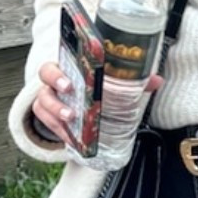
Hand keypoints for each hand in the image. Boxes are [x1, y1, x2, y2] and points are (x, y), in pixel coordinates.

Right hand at [29, 64, 161, 146]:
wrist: (82, 104)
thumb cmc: (96, 87)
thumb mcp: (112, 83)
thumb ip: (133, 81)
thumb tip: (156, 80)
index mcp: (69, 66)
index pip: (56, 62)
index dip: (57, 72)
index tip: (69, 82)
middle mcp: (55, 80)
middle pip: (45, 77)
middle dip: (55, 88)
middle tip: (70, 98)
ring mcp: (50, 98)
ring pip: (42, 103)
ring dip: (55, 112)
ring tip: (70, 119)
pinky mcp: (49, 116)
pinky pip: (45, 121)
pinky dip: (56, 129)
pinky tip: (68, 135)